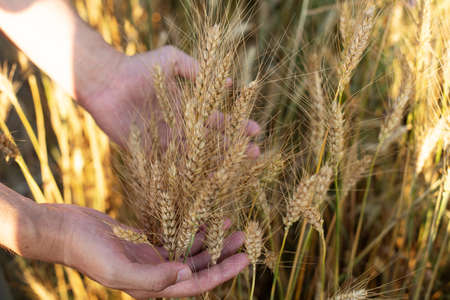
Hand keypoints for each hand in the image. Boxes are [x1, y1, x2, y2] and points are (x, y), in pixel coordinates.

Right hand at [41, 204, 248, 297]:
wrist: (63, 229)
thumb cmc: (85, 251)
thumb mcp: (117, 268)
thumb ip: (152, 278)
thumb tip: (186, 275)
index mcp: (150, 288)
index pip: (194, 284)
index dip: (222, 273)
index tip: (244, 259)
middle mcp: (153, 275)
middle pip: (197, 268)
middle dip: (222, 256)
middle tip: (244, 239)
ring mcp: (149, 258)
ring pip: (188, 252)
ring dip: (210, 241)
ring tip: (230, 226)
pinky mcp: (144, 241)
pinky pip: (175, 237)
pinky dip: (191, 230)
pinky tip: (204, 220)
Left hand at [80, 46, 260, 156]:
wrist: (107, 81)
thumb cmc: (139, 67)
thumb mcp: (171, 59)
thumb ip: (195, 68)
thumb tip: (226, 81)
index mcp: (187, 109)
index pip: (217, 119)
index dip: (236, 125)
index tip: (255, 130)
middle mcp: (179, 127)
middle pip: (211, 141)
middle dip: (233, 147)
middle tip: (255, 154)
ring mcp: (164, 142)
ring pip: (194, 156)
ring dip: (214, 163)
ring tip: (234, 169)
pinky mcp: (147, 152)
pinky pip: (168, 164)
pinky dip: (183, 173)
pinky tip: (201, 179)